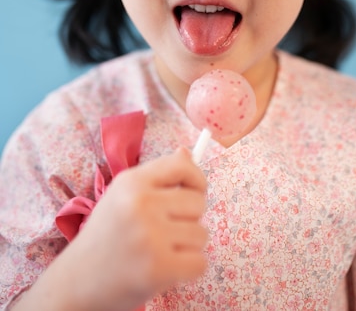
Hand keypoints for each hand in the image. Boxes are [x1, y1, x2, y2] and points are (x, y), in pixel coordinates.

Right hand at [15, 148, 207, 310]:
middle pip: (198, 202)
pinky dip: (189, 269)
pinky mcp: (158, 268)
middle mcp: (141, 204)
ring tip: (162, 250)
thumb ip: (157, 177)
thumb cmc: (105, 235)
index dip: (197, 179)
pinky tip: (168, 269)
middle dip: (190, 218)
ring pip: (201, 233)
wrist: (75, 281)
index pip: (182, 167)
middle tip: (166, 231)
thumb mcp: (122, 196)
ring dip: (188, 245)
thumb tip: (187, 154)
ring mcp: (150, 236)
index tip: (194, 192)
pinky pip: (200, 262)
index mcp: (132, 182)